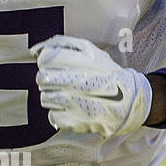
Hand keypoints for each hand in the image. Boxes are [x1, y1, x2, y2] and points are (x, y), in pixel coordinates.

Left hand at [30, 35, 152, 138]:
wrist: (129, 102)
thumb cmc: (106, 73)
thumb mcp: (89, 50)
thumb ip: (61, 44)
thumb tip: (35, 50)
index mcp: (82, 62)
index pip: (46, 59)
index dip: (47, 62)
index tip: (55, 65)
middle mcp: (77, 82)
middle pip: (42, 79)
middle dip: (48, 79)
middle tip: (61, 81)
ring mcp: (74, 103)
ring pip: (45, 97)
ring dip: (53, 96)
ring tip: (69, 95)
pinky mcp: (73, 121)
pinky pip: (51, 115)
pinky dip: (59, 112)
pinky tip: (72, 108)